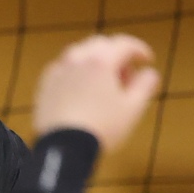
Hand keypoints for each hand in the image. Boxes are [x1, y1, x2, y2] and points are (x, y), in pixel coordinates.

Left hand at [32, 35, 159, 151]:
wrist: (63, 149)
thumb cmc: (101, 129)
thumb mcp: (133, 108)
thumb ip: (145, 85)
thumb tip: (149, 72)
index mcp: (101, 60)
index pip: (125, 44)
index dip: (139, 50)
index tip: (147, 60)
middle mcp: (77, 59)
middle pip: (101, 45)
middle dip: (116, 55)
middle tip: (125, 76)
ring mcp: (58, 71)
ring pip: (79, 54)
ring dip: (95, 60)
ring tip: (103, 82)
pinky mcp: (44, 85)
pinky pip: (63, 69)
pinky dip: (76, 71)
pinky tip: (81, 88)